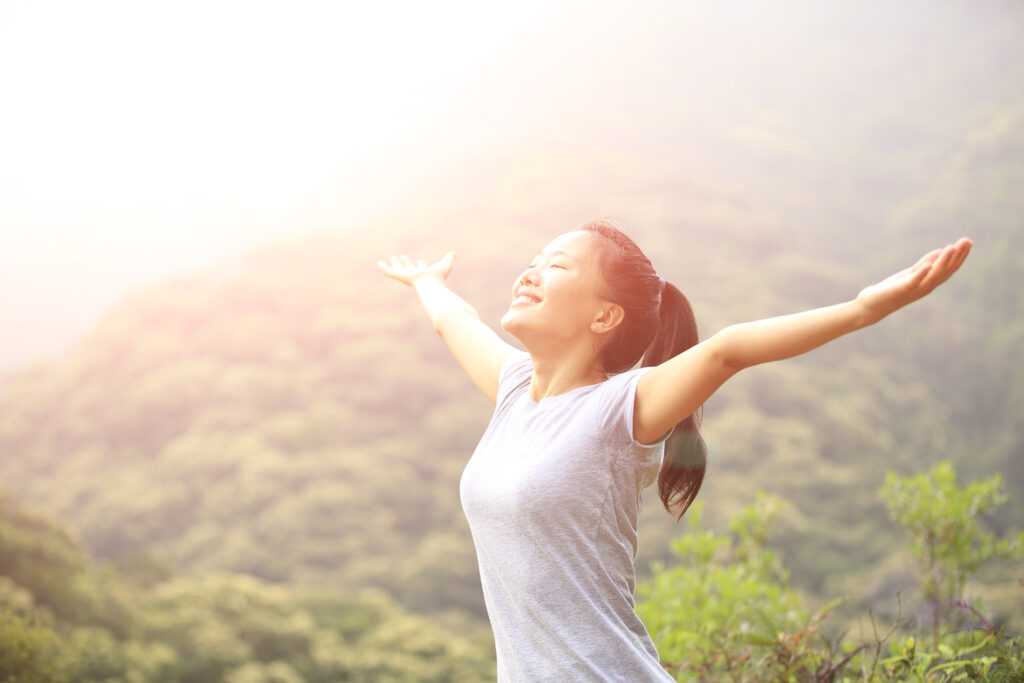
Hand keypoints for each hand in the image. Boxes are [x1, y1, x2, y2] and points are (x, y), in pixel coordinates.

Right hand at [377, 251, 455, 286]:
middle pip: (409, 268)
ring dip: (394, 264)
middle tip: (402, 257)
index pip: (422, 268)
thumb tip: (454, 252)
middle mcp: (414, 275)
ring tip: (390, 259)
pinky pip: (389, 271)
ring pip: (398, 270)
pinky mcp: (399, 276)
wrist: (430, 284)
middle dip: (406, 263)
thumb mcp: (446, 264)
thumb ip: (449, 258)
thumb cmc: (438, 277)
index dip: (421, 264)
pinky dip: (384, 268)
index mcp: (424, 273)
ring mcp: (406, 276)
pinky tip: (379, 263)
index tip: (421, 261)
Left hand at [856, 238, 972, 324]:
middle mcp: (925, 287)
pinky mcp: (901, 290)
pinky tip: (927, 265)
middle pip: (946, 271)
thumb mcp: (911, 274)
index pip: (949, 268)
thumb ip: (925, 263)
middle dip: (957, 256)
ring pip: (933, 275)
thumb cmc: (891, 290)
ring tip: (951, 247)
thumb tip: (941, 251)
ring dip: (943, 261)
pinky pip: (913, 282)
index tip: (968, 242)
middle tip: (967, 241)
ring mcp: (914, 289)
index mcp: (928, 282)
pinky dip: (921, 274)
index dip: (959, 256)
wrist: (871, 306)